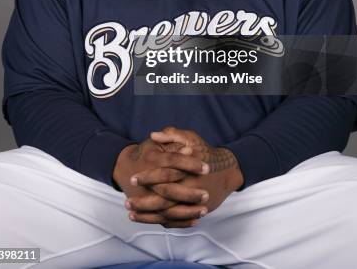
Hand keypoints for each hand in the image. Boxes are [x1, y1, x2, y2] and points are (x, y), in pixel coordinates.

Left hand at [126, 127, 243, 223]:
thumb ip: (172, 135)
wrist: (229, 171)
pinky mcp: (196, 212)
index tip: (133, 178)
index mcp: (187, 170)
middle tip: (128, 201)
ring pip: (168, 213)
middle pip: (163, 198)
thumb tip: (153, 135)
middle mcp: (190, 188)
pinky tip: (147, 220)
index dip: (147, 177)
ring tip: (131, 214)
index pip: (163, 175)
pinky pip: (176, 221)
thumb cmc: (207, 152)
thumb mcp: (192, 138)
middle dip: (144, 201)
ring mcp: (194, 203)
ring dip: (148, 215)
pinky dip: (161, 222)